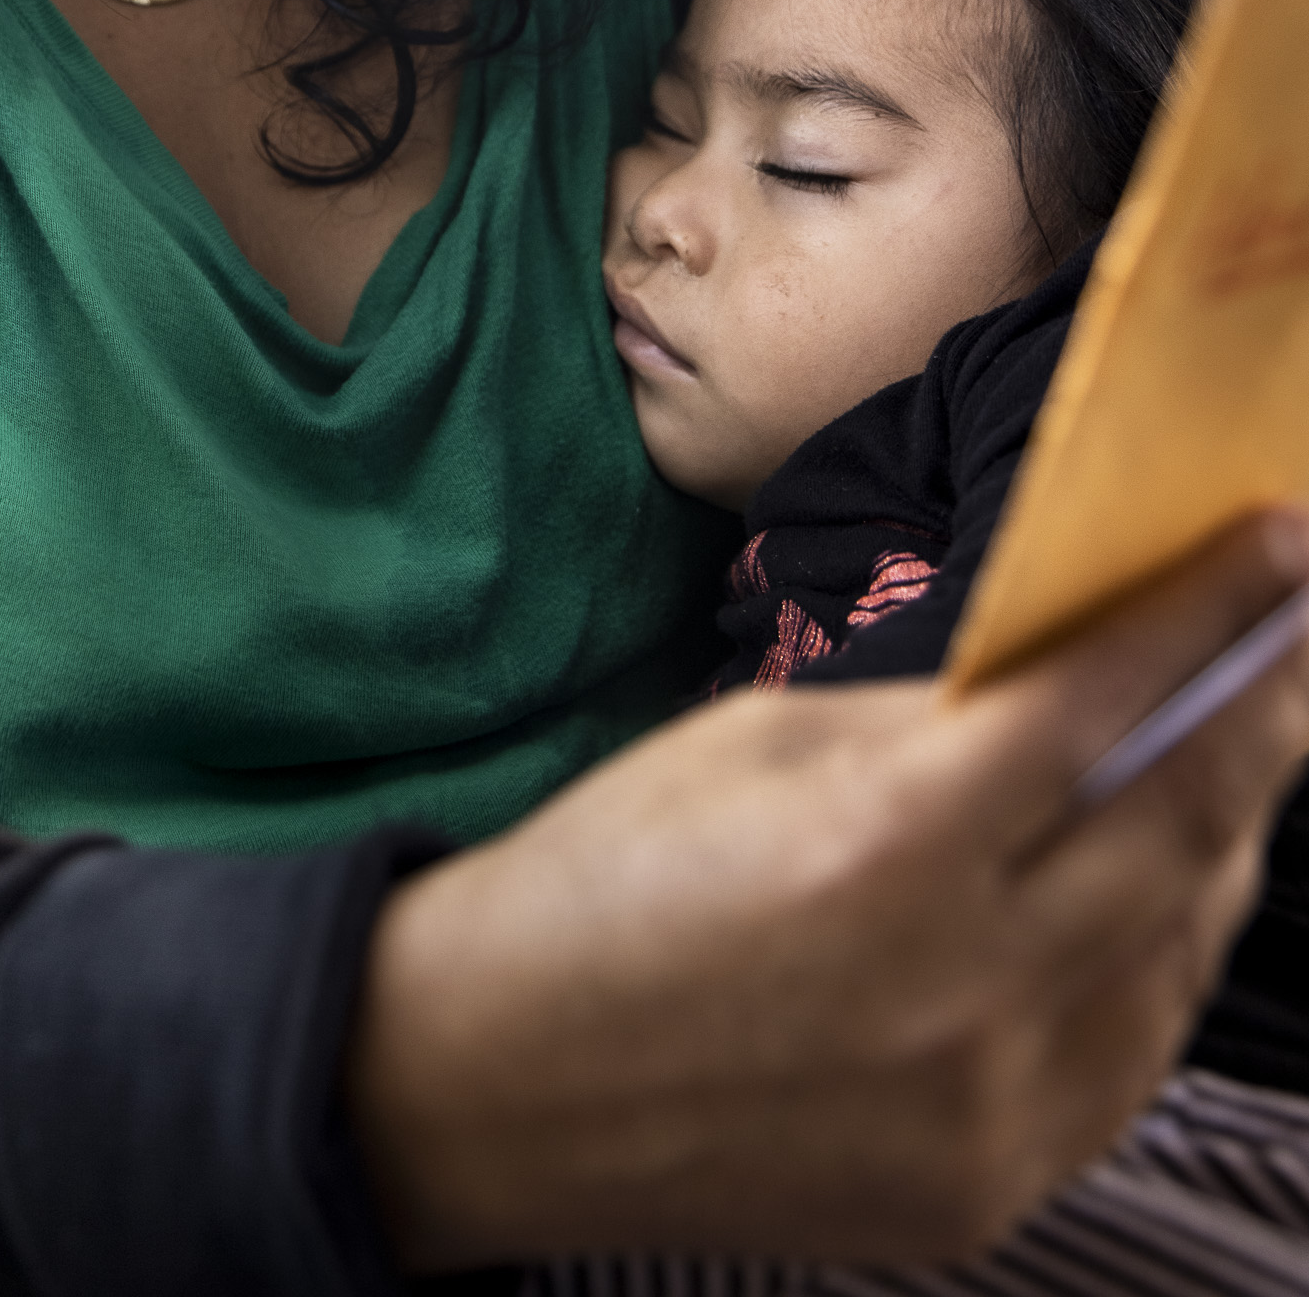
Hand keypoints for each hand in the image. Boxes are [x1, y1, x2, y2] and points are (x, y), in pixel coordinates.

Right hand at [345, 509, 1308, 1270]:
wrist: (503, 1079)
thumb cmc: (611, 878)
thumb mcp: (757, 742)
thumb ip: (928, 718)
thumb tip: (1069, 680)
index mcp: (885, 843)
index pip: (1100, 703)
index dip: (1209, 613)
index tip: (1278, 544)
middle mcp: (962, 985)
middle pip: (1183, 828)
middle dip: (1261, 716)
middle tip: (1297, 638)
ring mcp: (990, 1108)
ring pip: (1181, 954)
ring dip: (1221, 843)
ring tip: (1229, 759)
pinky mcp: (990, 1188)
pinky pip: (1128, 1058)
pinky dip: (1160, 964)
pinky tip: (1150, 899)